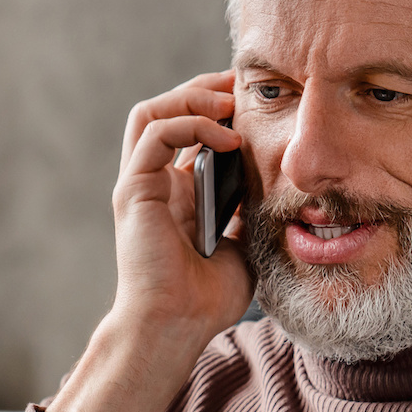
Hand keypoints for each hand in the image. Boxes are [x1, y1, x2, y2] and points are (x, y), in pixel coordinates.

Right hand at [43, 72, 254, 411]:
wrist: (177, 326)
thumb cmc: (207, 297)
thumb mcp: (244, 241)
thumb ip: (250, 208)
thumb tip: (278, 181)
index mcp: (175, 192)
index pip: (186, 130)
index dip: (215, 108)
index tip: (254, 101)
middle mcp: (152, 183)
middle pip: (165, 111)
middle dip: (202, 90)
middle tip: (241, 85)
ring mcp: (139, 185)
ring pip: (151, 113)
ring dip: (191, 98)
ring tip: (229, 101)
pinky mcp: (133, 191)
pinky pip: (154, 136)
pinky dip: (189, 125)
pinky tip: (224, 137)